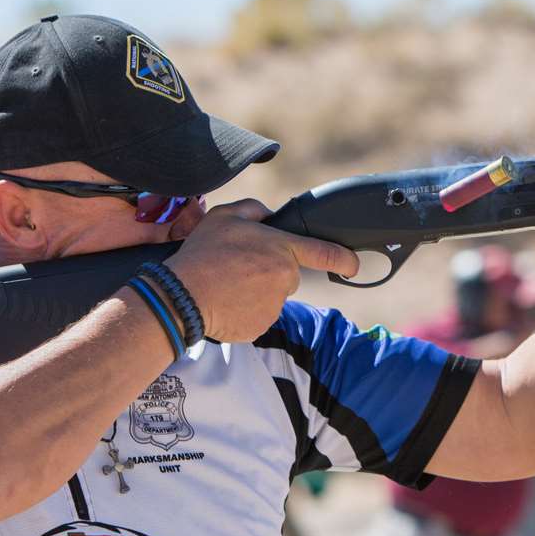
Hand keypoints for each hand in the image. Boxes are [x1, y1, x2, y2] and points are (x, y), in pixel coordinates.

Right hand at [163, 199, 359, 341]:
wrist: (181, 296)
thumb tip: (270, 218)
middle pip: (287, 275)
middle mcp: (285, 279)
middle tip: (238, 267)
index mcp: (282, 250)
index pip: (326, 253)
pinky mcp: (262, 325)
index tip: (354, 265)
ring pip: (272, 296)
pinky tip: (226, 301)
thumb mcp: (226, 216)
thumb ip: (255, 210)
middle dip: (269, 270)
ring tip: (227, 285)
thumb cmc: (203, 254)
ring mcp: (275, 305)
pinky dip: (246, 309)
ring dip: (256, 291)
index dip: (345, 259)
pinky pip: (259, 315)